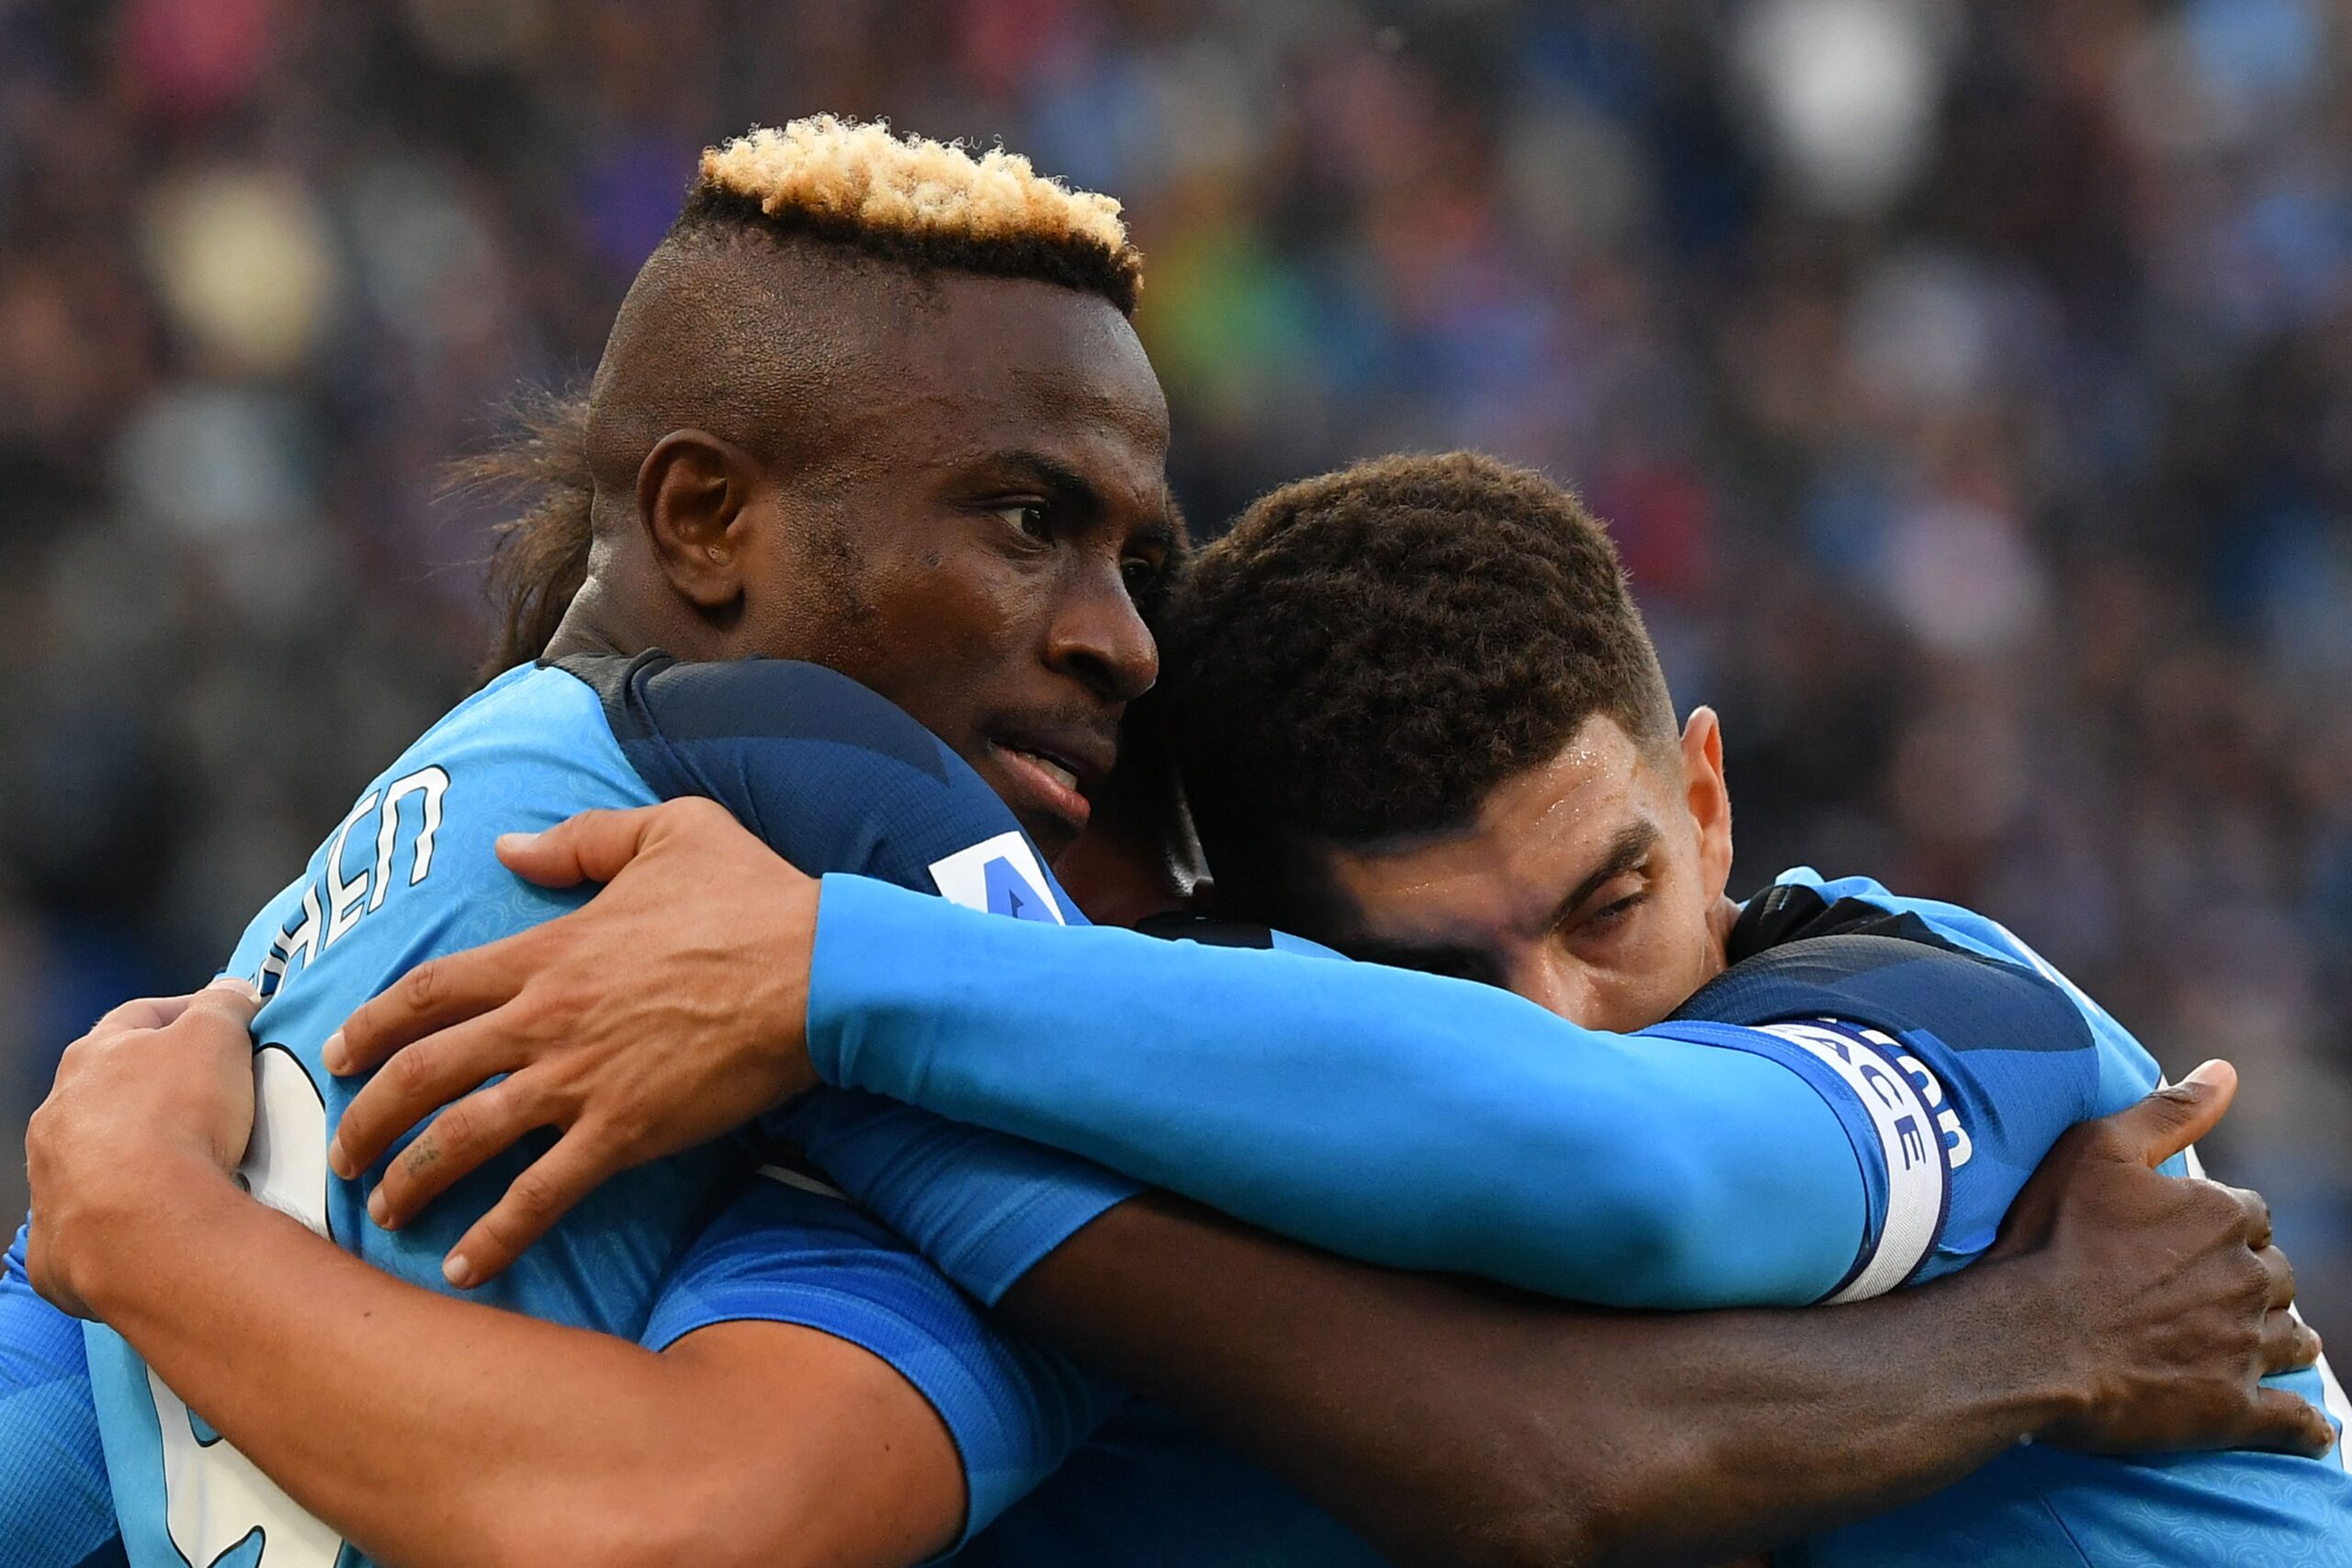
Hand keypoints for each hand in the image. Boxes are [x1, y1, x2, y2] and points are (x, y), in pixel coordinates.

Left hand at [25, 979, 261, 1317]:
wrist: (146, 1222)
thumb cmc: (176, 1119)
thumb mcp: (216, 1036)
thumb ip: (223, 1005)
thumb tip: (231, 992)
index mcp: (92, 1056)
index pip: (140, 1016)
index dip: (186, 1013)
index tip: (221, 1022)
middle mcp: (58, 1111)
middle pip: (111, 1085)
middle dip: (155, 1086)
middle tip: (208, 1097)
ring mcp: (52, 1174)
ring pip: (94, 1149)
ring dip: (132, 1150)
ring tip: (187, 1162)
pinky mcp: (58, 1233)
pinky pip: (93, 1211)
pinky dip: (124, 1207)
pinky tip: (159, 1213)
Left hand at [324, 797, 822, 1287]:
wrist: (822, 970)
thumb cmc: (755, 897)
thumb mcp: (669, 831)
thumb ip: (581, 838)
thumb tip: (509, 846)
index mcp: (548, 948)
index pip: (430, 990)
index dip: (373, 1024)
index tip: (339, 1054)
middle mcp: (545, 1017)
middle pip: (423, 1072)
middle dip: (367, 1116)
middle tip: (341, 1149)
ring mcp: (580, 1080)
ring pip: (463, 1138)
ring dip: (412, 1178)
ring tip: (385, 1210)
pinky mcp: (625, 1132)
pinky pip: (541, 1194)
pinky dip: (497, 1234)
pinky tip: (467, 1266)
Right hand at [1990, 1060, 2331, 1454]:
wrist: (2026, 1340)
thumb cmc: (2052, 1240)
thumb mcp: (2097, 1151)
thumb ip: (2169, 1111)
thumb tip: (2225, 1070)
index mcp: (2223, 1216)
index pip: (2250, 1213)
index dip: (2221, 1222)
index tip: (2185, 1235)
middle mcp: (2249, 1280)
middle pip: (2276, 1276)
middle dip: (2253, 1279)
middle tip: (2211, 1289)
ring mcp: (2245, 1349)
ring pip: (2293, 1340)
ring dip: (2282, 1338)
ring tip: (2260, 1344)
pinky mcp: (2234, 1411)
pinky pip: (2294, 1422)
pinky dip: (2306, 1428)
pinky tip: (2311, 1432)